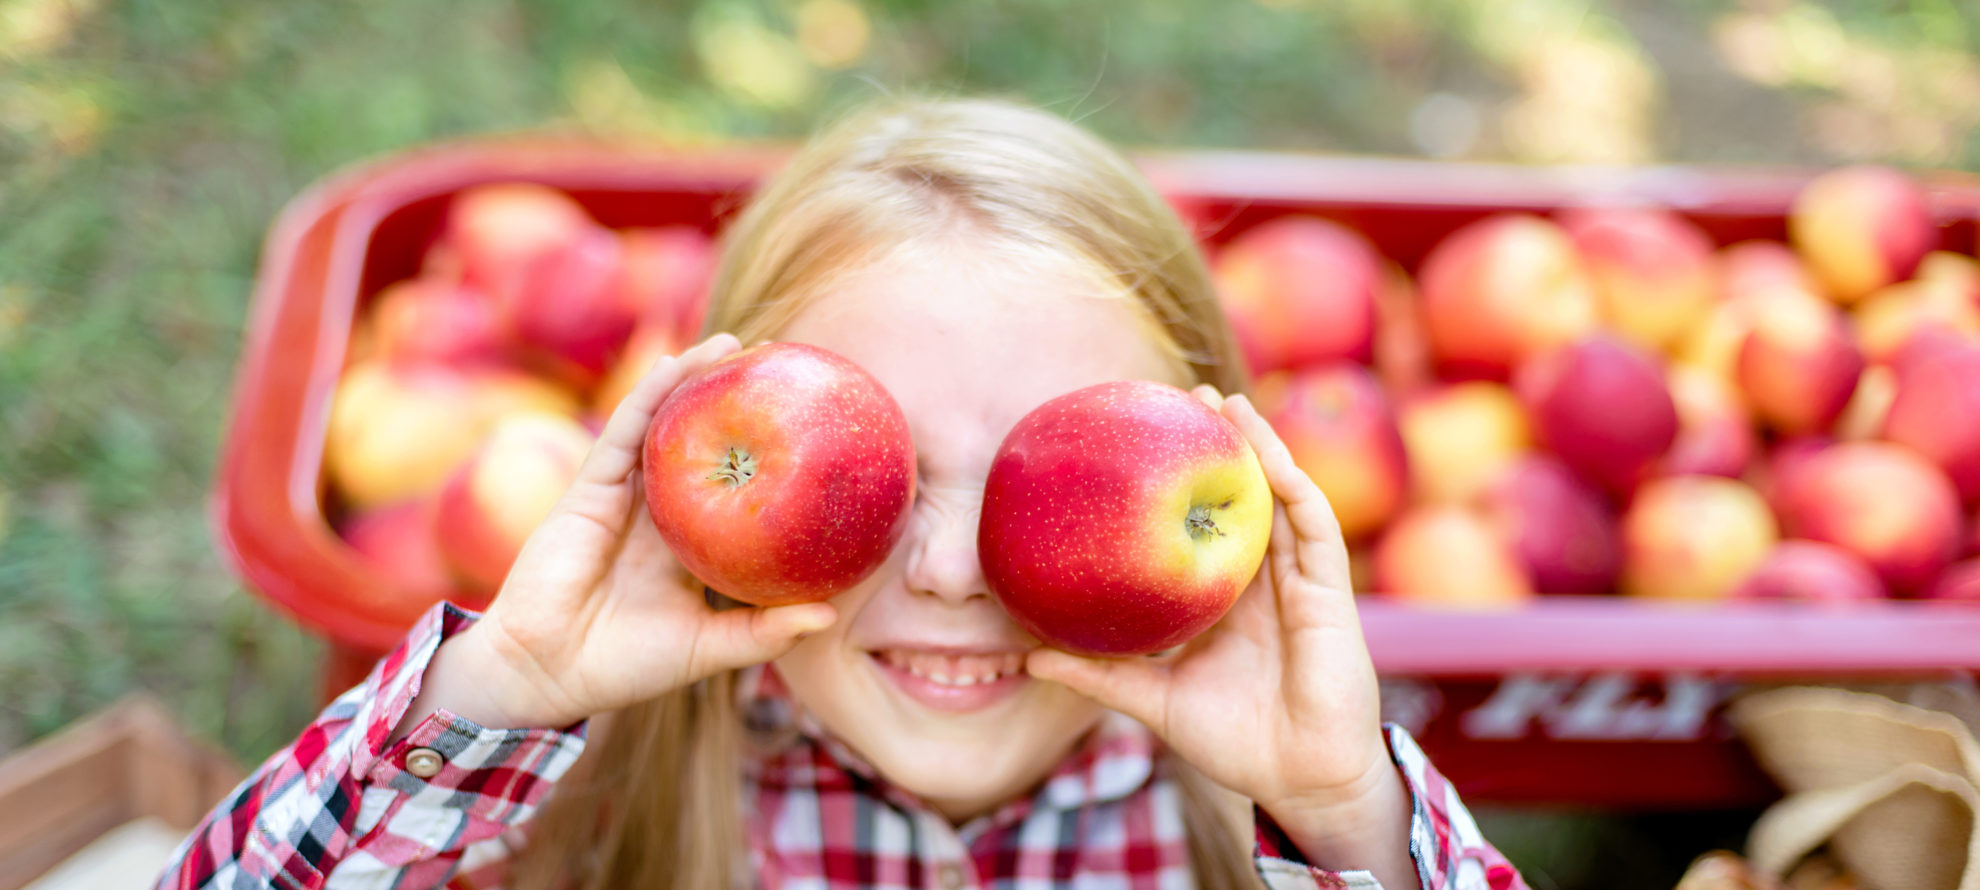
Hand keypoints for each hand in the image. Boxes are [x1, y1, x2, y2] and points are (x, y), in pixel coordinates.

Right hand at [404, 335, 838, 732]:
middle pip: (700, 445)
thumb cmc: (625, 666)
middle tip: (778, 364)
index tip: (807, 424)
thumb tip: (829, 614)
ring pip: (663, 425)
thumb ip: (764, 631)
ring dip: (693, 381)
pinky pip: (625, 433)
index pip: (731, 489)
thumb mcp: (709, 646)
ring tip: (733, 345)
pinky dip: (650, 395)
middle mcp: (658, 514)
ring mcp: (624, 497)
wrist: (547, 671)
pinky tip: (677, 365)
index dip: (763, 455)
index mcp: (687, 545)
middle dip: (732, 403)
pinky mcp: (591, 489)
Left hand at [1026, 389, 1417, 886]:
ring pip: (1282, 497)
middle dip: (1221, 444)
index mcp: (1227, 599)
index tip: (1145, 438)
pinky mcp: (1329, 593)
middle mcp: (1264, 581)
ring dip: (1260, 446)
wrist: (1300, 781)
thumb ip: (1099, 675)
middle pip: (1243, 497)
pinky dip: (1294, 488)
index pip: (1204, 526)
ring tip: (1225, 402)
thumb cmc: (1236, 743)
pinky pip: (1314, 527)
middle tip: (1183, 395)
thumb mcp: (1153, 701)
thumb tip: (1029, 658)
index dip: (1182, 483)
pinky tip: (1271, 457)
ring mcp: (1300, 582)